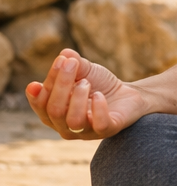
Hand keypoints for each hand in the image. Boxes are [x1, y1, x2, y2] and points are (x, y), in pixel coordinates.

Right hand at [27, 48, 147, 139]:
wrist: (126, 94)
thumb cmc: (99, 84)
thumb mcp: (85, 70)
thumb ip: (73, 63)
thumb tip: (65, 53)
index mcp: (53, 113)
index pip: (40, 104)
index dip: (43, 85)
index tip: (57, 63)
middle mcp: (65, 127)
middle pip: (54, 110)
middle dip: (62, 84)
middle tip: (73, 64)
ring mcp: (86, 131)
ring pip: (73, 120)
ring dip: (78, 97)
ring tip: (87, 83)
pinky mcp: (107, 130)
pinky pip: (99, 125)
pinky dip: (99, 108)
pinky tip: (100, 95)